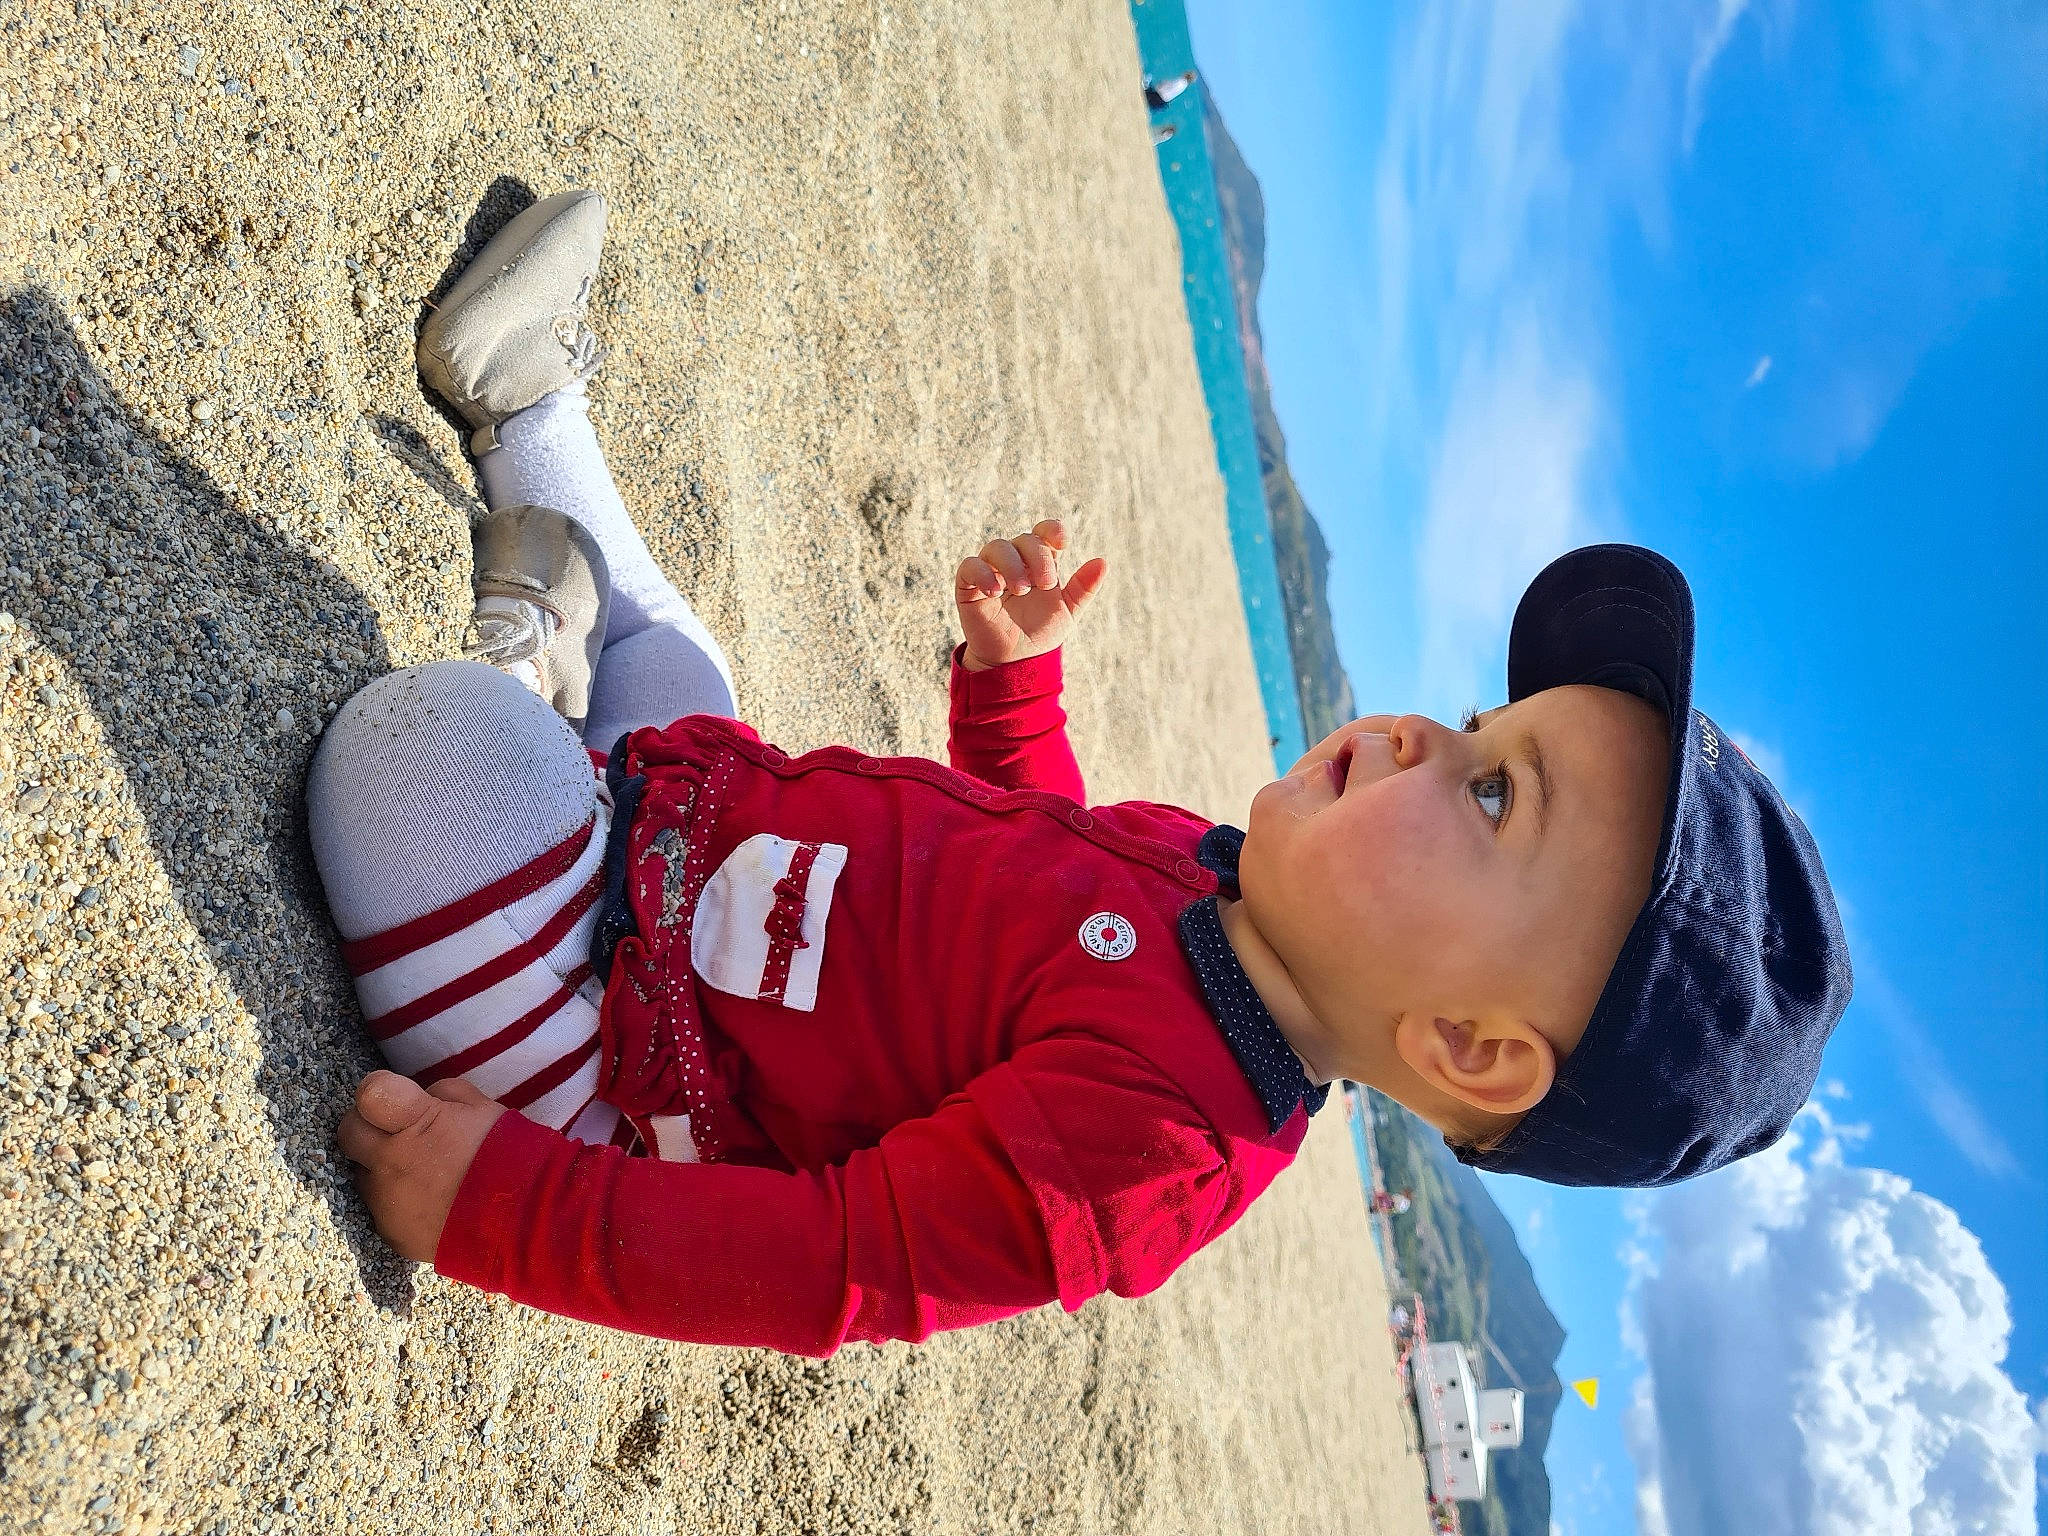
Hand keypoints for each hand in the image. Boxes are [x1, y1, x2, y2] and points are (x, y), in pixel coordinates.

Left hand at [336, 1070, 506, 1262]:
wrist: (525, 1221)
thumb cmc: (508, 1156)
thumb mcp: (484, 1108)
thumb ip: (444, 1095)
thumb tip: (423, 1098)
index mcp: (416, 1123)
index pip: (369, 1093)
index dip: (379, 1090)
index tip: (395, 1097)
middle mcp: (391, 1162)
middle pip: (348, 1132)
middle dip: (369, 1126)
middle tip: (399, 1132)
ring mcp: (387, 1202)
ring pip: (363, 1174)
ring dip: (383, 1168)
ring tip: (424, 1174)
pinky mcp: (391, 1234)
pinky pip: (381, 1210)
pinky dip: (399, 1202)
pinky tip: (431, 1202)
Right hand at [954, 519, 1107, 671]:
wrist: (1014, 662)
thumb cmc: (1039, 633)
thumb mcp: (1067, 612)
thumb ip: (1083, 588)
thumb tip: (1103, 562)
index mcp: (1040, 562)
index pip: (1044, 532)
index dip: (1052, 529)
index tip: (1062, 542)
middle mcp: (1015, 561)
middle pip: (1024, 539)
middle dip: (1037, 557)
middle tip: (1045, 584)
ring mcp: (991, 570)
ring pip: (997, 547)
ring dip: (1012, 565)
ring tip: (1021, 590)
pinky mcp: (968, 585)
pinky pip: (970, 566)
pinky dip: (983, 574)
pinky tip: (995, 592)